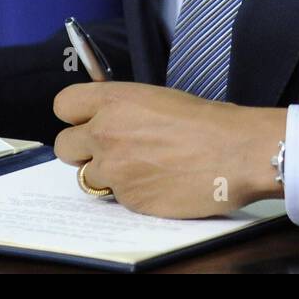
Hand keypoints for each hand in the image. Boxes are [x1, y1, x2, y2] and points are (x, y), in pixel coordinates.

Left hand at [52, 82, 285, 217]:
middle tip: (109, 151)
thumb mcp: (156, 98)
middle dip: (82, 150)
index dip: (75, 116)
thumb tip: (107, 119)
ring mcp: (114, 169)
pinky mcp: (129, 199)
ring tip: (140, 169)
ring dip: (107, 174)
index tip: (86, 121)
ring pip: (87, 177)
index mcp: (112, 101)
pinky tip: (157, 183)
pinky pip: (117, 197)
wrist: (234, 152)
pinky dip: (132, 193)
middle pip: (65, 146)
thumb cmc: (206, 121)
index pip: (63, 105)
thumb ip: (122, 109)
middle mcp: (104, 134)